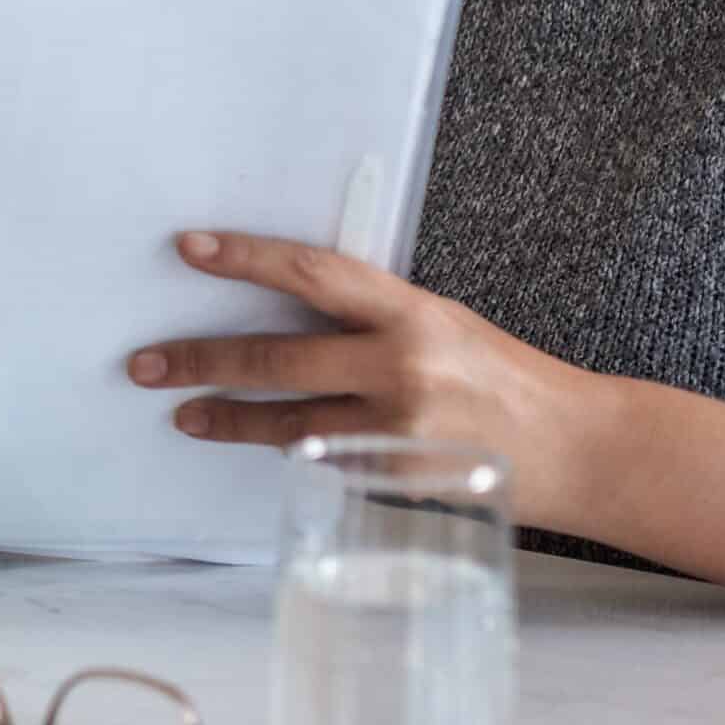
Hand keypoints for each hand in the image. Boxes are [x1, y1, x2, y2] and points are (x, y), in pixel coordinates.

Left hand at [126, 231, 597, 524]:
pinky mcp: (395, 476)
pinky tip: (252, 441)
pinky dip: (284, 450)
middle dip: (200, 359)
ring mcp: (397, 428)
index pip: (313, 272)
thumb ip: (371, 319)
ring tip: (182, 412)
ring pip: (286, 421)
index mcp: (411, 312)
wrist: (580, 446)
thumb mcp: (441, 324)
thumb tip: (288, 305)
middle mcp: (401, 365)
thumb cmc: (502, 376)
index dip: (246, 258)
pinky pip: (321, 459)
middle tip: (145, 363)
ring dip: (225, 417)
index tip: (189, 248)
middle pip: (278, 357)